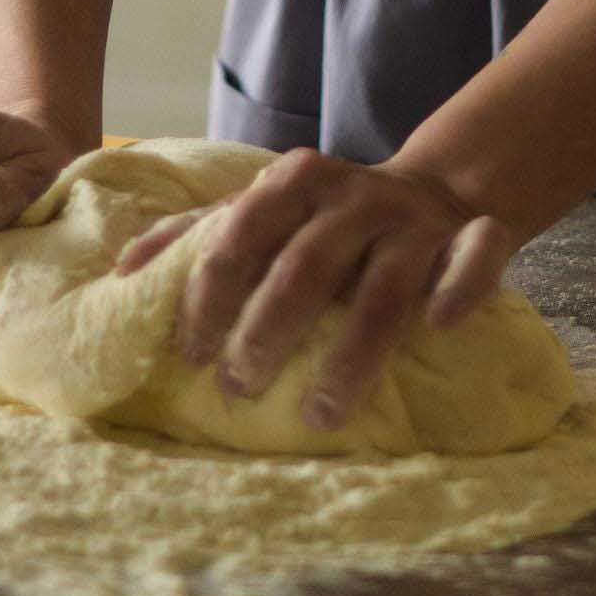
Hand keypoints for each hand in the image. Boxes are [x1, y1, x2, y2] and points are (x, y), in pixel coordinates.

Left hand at [111, 146, 520, 433]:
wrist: (434, 192)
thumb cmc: (325, 220)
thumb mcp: (262, 211)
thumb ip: (196, 236)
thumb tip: (118, 275)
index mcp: (295, 181)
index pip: (241, 230)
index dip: (211, 293)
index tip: (189, 352)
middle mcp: (354, 196)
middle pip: (306, 265)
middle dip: (268, 330)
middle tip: (238, 388)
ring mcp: (413, 222)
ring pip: (384, 286)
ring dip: (351, 353)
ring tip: (318, 414)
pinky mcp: (471, 238)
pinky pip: (477, 256)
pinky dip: (462, 287)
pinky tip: (441, 326)